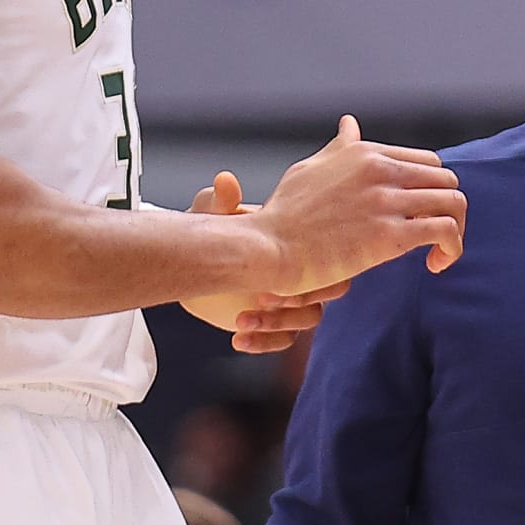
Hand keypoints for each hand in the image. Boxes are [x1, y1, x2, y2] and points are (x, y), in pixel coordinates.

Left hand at [180, 171, 350, 352]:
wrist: (193, 261)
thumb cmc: (210, 229)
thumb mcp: (212, 214)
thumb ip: (219, 200)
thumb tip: (225, 181)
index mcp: (299, 242)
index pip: (332, 260)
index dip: (311, 273)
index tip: (273, 276)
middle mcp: (301, 270)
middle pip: (330, 290)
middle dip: (299, 298)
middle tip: (262, 298)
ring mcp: (289, 298)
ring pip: (308, 319)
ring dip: (279, 323)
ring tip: (243, 320)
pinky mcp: (273, 322)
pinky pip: (286, 339)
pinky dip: (265, 342)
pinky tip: (238, 339)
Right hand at [252, 115, 465, 296]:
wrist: (269, 247)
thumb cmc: (285, 213)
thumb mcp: (310, 168)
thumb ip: (339, 147)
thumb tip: (349, 123)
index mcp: (365, 152)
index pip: (426, 161)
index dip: (431, 189)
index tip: (419, 212)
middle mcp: (380, 170)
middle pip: (446, 179)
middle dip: (447, 206)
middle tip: (433, 233)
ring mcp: (385, 201)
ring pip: (454, 202)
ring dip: (456, 228)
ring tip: (439, 251)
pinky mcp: (388, 236)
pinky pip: (445, 231)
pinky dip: (452, 248)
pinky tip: (436, 264)